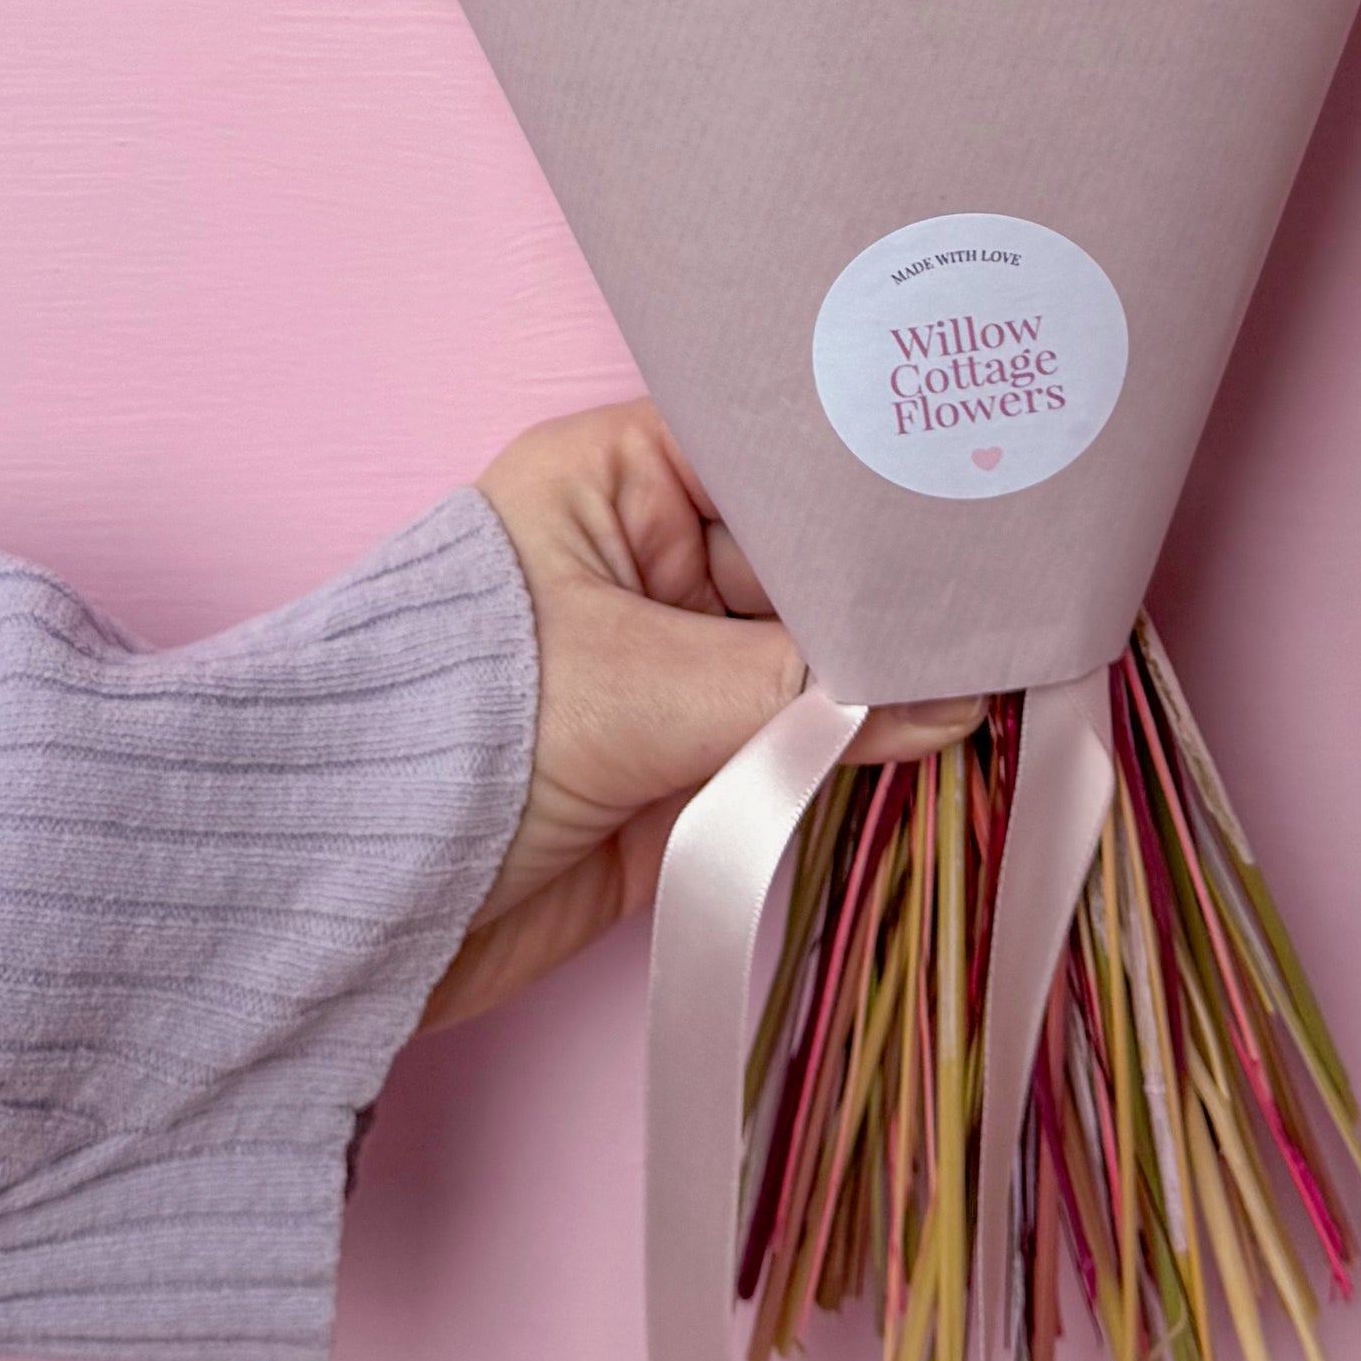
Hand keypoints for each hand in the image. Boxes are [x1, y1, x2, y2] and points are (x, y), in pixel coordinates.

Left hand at [422, 402, 971, 1030]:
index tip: (980, 503)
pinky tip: (942, 755)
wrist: (340, 902)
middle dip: (894, 606)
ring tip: (1007, 688)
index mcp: (615, 481)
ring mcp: (665, 671)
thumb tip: (956, 697)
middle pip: (805, 570)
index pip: (773, 458)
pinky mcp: (676, 772)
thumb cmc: (453, 735)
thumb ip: (804, 696)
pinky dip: (852, 763)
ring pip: (808, 670)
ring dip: (885, 693)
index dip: (871, 490)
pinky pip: (788, 755)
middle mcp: (646, 562)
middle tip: (1020, 616)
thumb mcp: (639, 689)